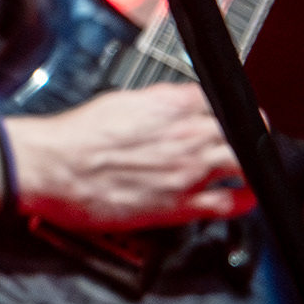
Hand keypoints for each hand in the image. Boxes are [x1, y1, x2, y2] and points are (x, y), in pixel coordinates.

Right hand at [9, 87, 249, 232]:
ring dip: (251, 163)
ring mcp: (187, 171)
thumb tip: (173, 105)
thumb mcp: (119, 101)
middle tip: (252, 138)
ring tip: (250, 167)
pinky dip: (242, 200)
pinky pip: (228, 204)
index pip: (221, 98)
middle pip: (242, 129)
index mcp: (168, 105)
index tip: (233, 113)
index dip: (231, 106)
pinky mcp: (179, 206)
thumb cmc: (75, 137)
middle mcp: (184, 135)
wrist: (52, 166)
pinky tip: (242, 198)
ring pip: (243, 163)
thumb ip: (155, 104)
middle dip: (251, 133)